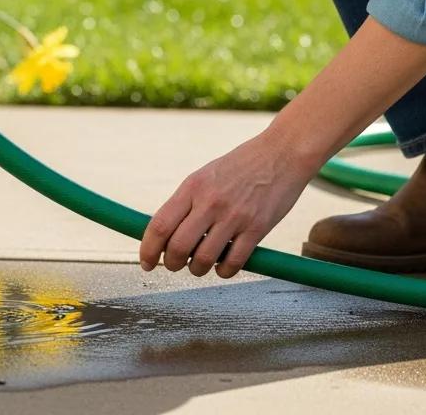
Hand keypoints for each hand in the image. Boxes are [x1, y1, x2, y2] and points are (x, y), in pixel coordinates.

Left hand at [139, 128, 316, 278]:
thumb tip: (165, 234)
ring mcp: (234, 216)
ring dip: (197, 270)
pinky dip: (223, 271)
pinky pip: (232, 263)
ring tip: (199, 265)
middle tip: (174, 265)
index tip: (145, 261)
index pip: (160, 225)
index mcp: (193, 186)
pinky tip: (223, 265)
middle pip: (177, 247)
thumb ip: (186, 202)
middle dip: (171, 263)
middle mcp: (210, 202)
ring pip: (203, 260)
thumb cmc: (240, 166)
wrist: (281, 154)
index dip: (148, 249)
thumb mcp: (205, 176)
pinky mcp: (257, 229)